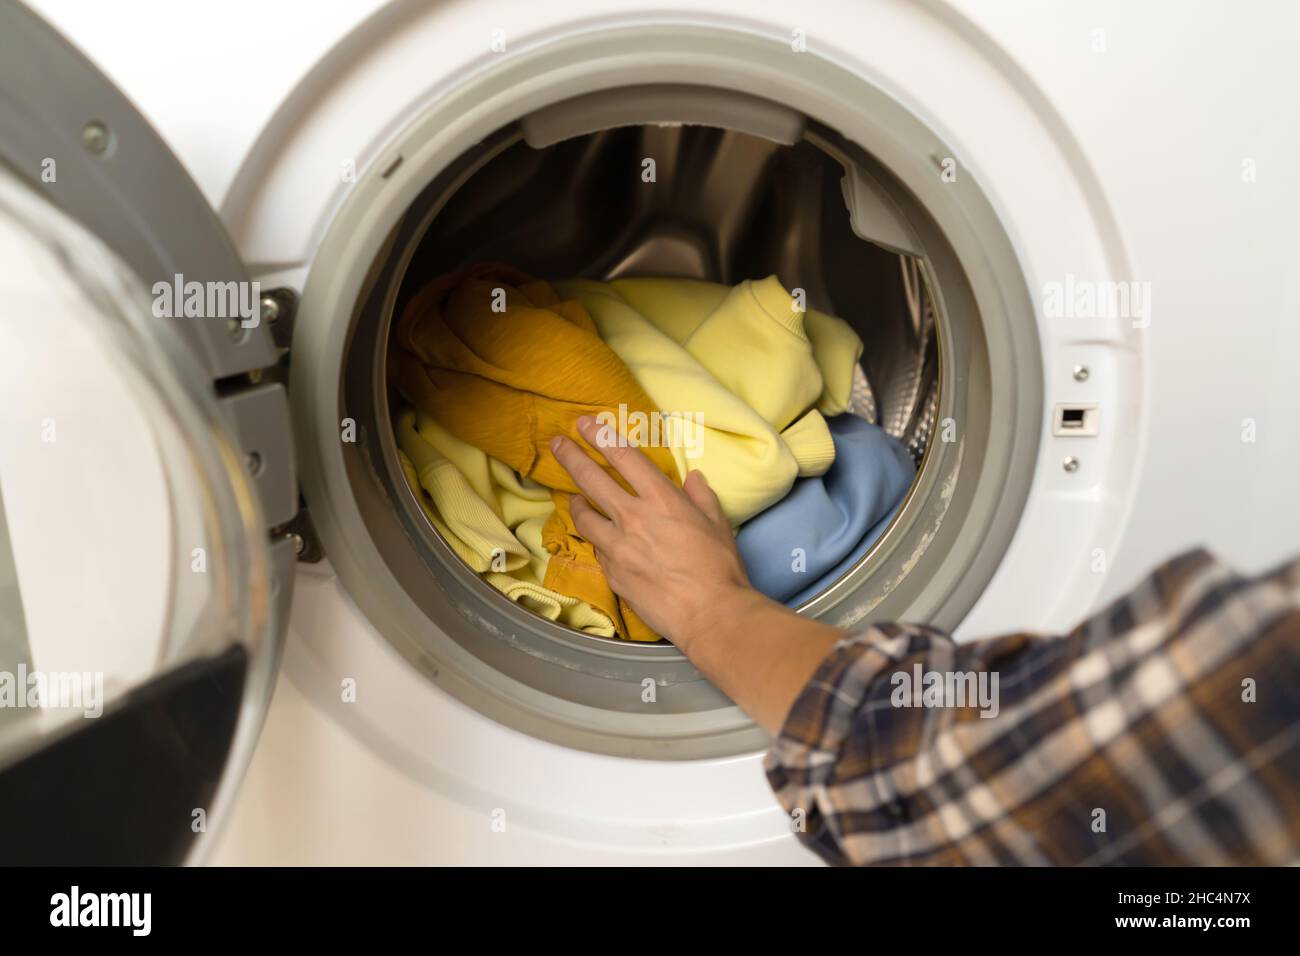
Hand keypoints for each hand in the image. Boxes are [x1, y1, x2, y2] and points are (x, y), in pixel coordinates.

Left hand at [550, 415, 757, 648]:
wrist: (709, 614)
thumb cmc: (720, 568)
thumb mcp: (717, 523)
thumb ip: (701, 496)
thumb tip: (693, 478)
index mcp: (661, 499)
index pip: (623, 456)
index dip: (600, 435)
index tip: (585, 424)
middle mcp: (633, 517)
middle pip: (591, 479)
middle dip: (571, 456)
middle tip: (558, 443)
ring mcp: (617, 547)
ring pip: (583, 515)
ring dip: (575, 501)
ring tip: (572, 496)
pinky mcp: (612, 573)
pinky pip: (597, 548)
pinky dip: (596, 539)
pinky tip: (598, 538)